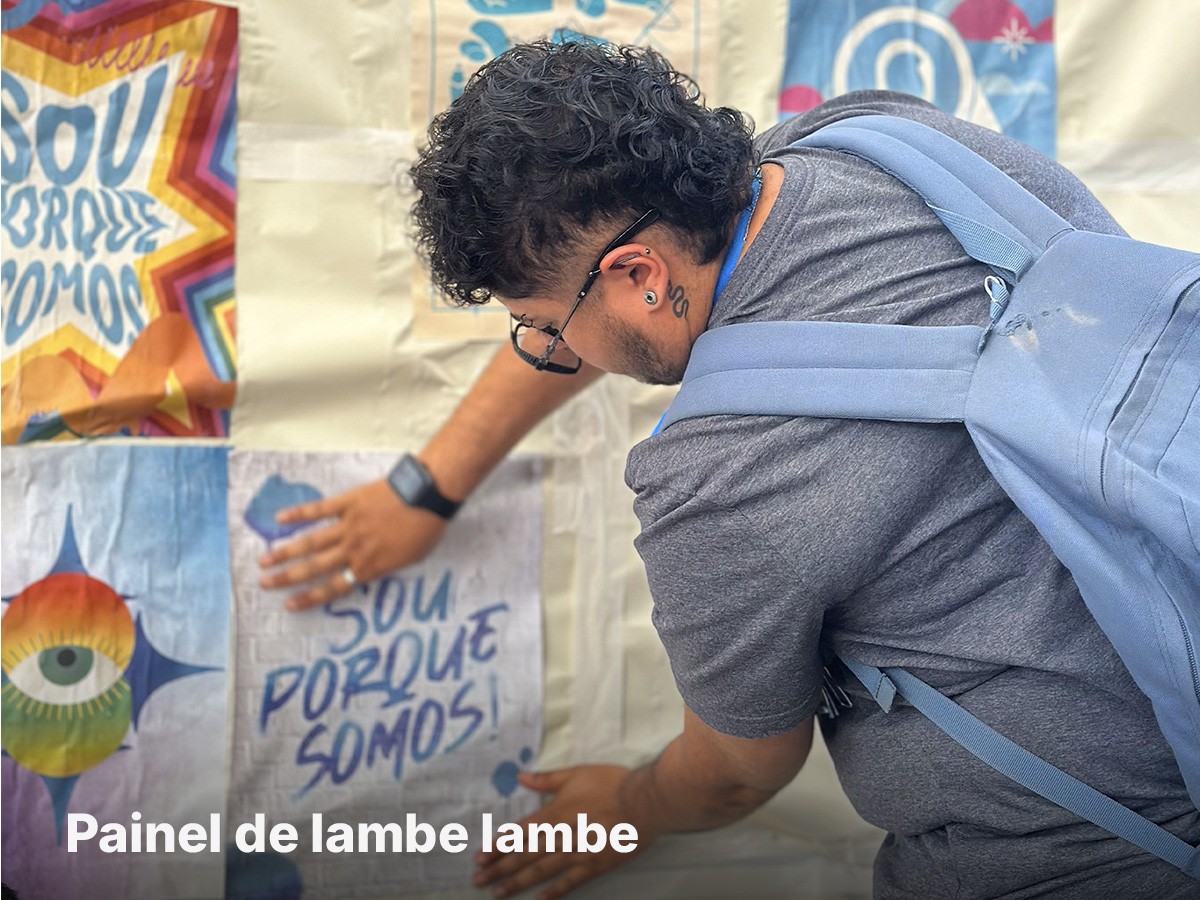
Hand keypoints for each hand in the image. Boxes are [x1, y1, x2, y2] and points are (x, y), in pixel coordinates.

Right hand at [257, 478, 446, 609]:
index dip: (309, 598)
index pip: (333, 587)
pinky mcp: (348, 503)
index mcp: (369, 566)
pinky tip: (280, 518)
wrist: (427, 495)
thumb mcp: (411, 559)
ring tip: (263, 559)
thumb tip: (372, 571)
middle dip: (287, 578)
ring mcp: (348, 525)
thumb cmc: (426, 529)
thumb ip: (386, 567)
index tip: (288, 606)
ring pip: (310, 541)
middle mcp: (353, 549)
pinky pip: (319, 510)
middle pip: (314, 567)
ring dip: (285, 551)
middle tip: (264, 584)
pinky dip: (299, 514)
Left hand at [474, 766, 654, 899]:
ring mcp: (576, 854)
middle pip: (523, 854)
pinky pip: (570, 882)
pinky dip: (553, 893)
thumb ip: (547, 779)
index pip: (519, 832)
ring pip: (540, 871)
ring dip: (516, 882)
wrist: (643, 802)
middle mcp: (560, 836)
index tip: (479, 857)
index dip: (498, 845)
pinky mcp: (594, 866)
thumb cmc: (611, 784)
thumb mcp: (577, 773)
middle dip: (498, 868)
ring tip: (497, 893)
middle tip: (478, 879)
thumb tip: (520, 776)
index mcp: (554, 813)